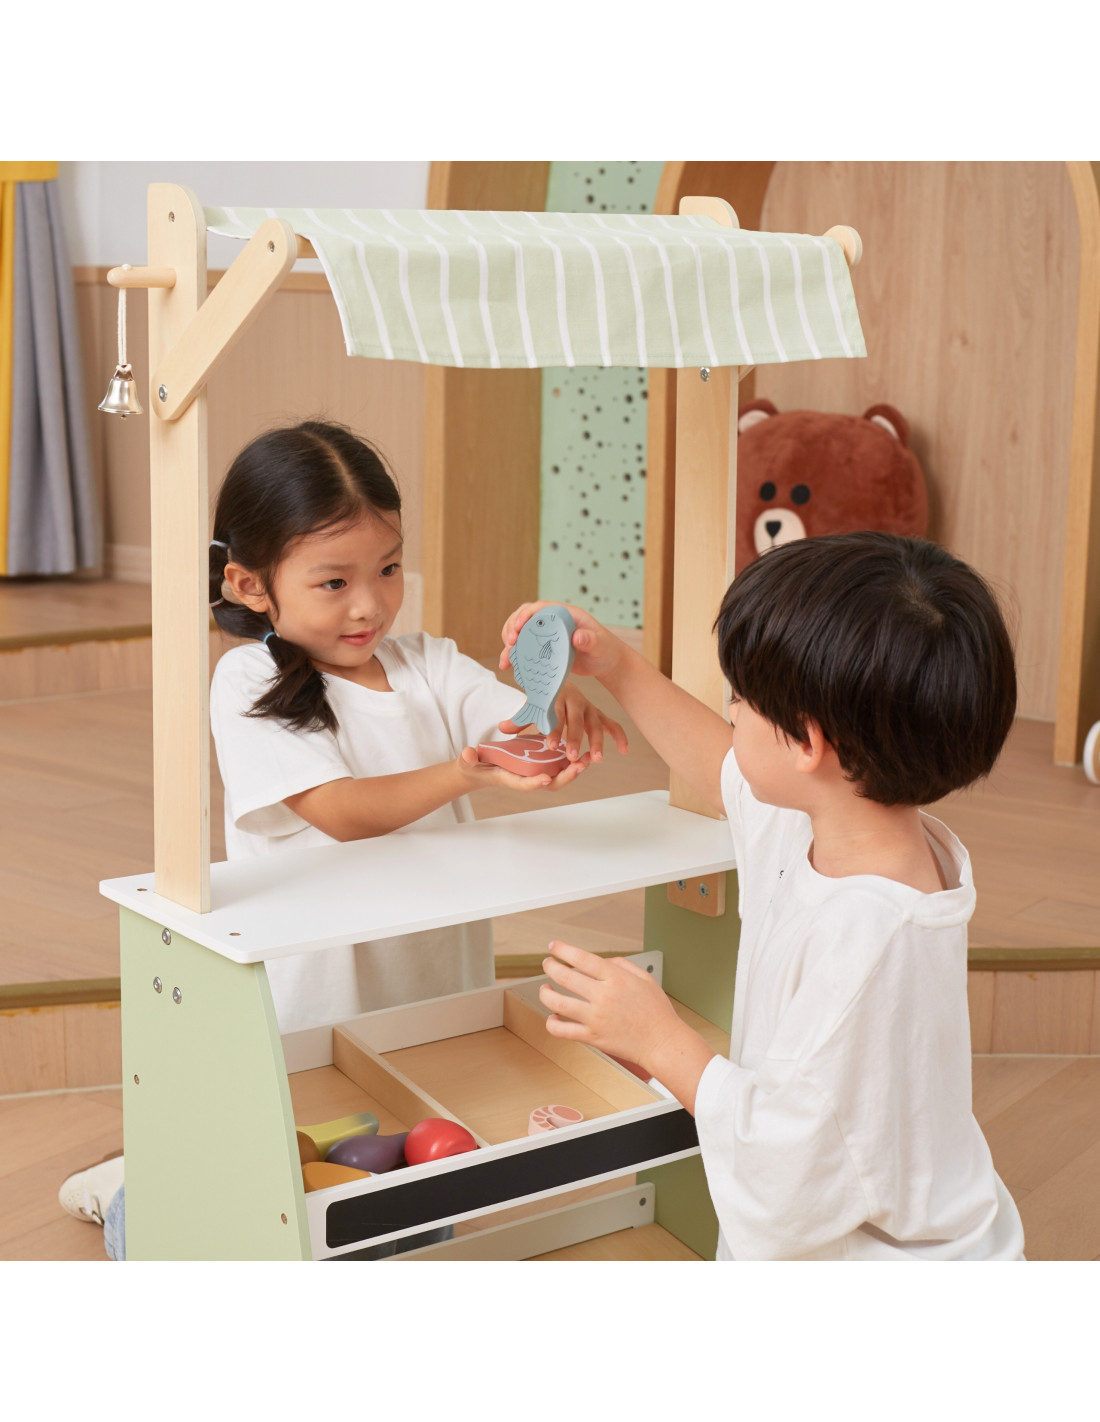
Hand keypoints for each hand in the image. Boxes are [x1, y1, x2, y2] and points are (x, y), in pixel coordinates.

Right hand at [454, 746, 587, 794]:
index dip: (535, 783)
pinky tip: (585, 750)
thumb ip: (469, 758)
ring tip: (590, 757)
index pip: (524, 784)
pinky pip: (560, 766)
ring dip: (575, 768)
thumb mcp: (469, 762)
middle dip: (566, 776)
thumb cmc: (474, 765)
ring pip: (560, 775)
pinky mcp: (540, 765)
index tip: (545, 778)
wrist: (480, 769)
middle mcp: (527, 779)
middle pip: (550, 783)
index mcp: (511, 779)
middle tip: (580, 765)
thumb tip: (468, 754)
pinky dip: (573, 761)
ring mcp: (535, 773)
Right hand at [499, 601, 626, 681]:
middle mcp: (552, 622)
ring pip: (521, 633)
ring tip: (506, 657)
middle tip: (510, 642)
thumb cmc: (605, 650)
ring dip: (509, 643)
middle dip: (512, 627)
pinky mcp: (543, 648)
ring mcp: (546, 635)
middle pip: (525, 618)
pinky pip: (524, 649)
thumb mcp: (600, 645)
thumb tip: (578, 637)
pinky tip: (506, 665)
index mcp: (564, 614)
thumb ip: (590, 640)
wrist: (605, 663)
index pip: (540, 608)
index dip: (526, 615)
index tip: (518, 626)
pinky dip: (513, 655)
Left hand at [499, 682, 628, 763]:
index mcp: (557, 697)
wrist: (559, 675)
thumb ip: (519, 718)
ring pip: (595, 725)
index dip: (553, 730)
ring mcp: (589, 708)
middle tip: (571, 757)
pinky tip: (624, 750)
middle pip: (576, 722)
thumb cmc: (543, 696)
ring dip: (597, 741)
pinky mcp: (598, 713)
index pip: (554, 715)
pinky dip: (619, 735)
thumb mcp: (530, 705)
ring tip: (596, 759)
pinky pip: (611, 724)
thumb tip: (502, 728)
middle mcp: (576, 701)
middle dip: (574, 740)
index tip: (550, 746)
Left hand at [538, 941, 684, 1071]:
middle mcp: (603, 996)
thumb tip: (601, 961)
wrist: (662, 1042)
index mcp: (616, 979)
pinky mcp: (592, 1037)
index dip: (563, 950)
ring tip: (545, 989)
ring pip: (557, 1002)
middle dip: (550, 966)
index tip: (554, 946)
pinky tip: (552, 1017)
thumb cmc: (656, 1012)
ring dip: (546, 993)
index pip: (582, 958)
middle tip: (547, 963)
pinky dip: (552, 1023)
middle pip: (565, 976)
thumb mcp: (645, 978)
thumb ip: (622, 964)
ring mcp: (595, 1018)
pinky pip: (562, 1030)